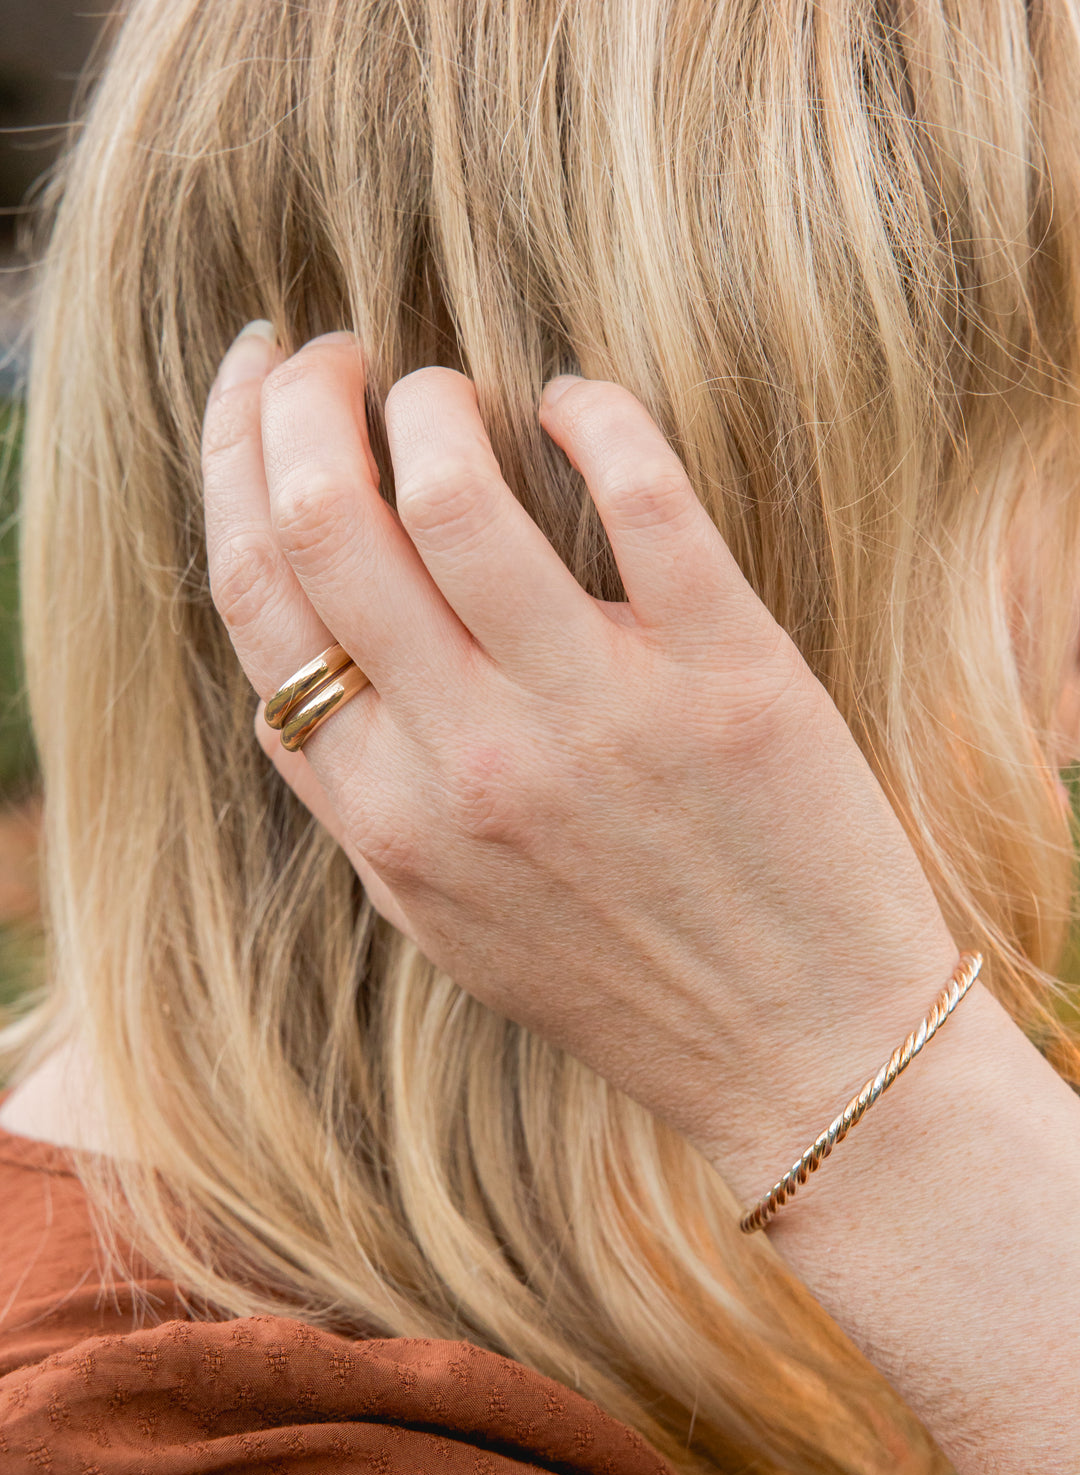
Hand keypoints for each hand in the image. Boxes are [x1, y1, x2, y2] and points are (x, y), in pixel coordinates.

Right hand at [201, 327, 957, 1191]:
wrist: (805, 1053)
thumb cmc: (622, 979)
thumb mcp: (446, 916)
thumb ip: (357, 795)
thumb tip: (299, 657)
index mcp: (390, 818)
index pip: (256, 601)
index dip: (231, 462)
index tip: (250, 391)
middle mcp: (472, 762)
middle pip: (323, 523)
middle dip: (302, 397)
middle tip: (333, 352)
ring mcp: (598, 714)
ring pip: (455, 488)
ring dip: (431, 397)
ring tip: (446, 386)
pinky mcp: (729, 672)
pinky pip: (639, 490)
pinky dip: (592, 411)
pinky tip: (576, 401)